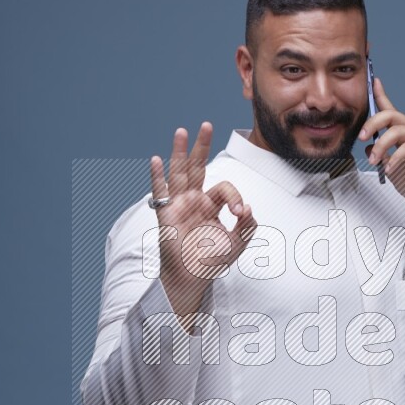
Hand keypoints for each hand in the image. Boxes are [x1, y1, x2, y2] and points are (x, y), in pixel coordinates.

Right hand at [150, 124, 256, 317]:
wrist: (193, 279)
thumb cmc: (212, 260)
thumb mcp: (238, 242)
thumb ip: (248, 226)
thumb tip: (249, 208)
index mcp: (211, 205)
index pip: (225, 188)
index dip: (236, 197)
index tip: (240, 215)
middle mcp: (194, 200)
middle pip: (198, 167)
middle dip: (202, 146)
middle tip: (207, 125)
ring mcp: (178, 205)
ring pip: (179, 173)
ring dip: (180, 152)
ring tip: (182, 131)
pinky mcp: (166, 215)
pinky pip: (160, 193)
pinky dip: (157, 177)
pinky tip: (155, 160)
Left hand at [358, 78, 404, 211]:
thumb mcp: (392, 170)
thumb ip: (381, 158)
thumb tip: (368, 147)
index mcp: (403, 134)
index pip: (389, 110)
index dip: (380, 95)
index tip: (372, 81)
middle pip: (390, 115)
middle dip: (372, 123)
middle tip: (361, 137)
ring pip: (396, 130)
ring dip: (381, 145)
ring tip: (375, 161)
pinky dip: (396, 158)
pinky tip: (390, 170)